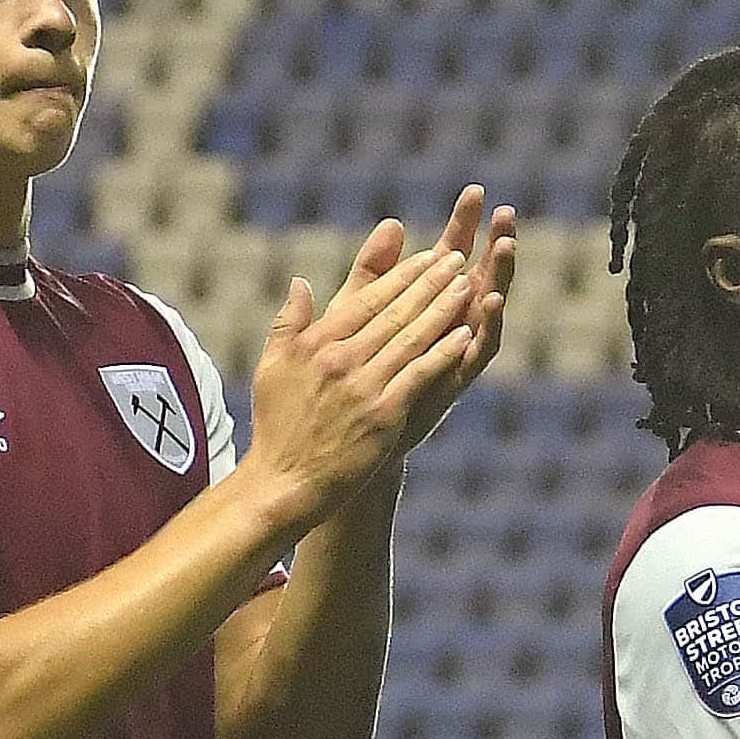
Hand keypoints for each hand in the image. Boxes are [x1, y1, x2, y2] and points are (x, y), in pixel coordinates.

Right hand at [247, 204, 500, 521]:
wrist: (284, 482)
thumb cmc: (277, 425)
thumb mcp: (272, 366)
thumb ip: (289, 322)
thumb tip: (301, 282)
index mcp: (317, 343)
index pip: (367, 299)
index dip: (401, 275)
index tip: (427, 256)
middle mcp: (341, 359)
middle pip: (394, 311)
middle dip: (429, 282)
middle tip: (456, 257)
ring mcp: (363, 387)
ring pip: (411, 338)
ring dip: (443, 309)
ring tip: (467, 285)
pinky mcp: (383, 415)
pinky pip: (420, 376)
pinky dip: (444, 354)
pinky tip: (466, 336)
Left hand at [370, 185, 517, 455]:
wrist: (348, 432)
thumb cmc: (352, 371)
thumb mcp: (356, 312)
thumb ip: (372, 271)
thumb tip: (394, 223)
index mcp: (425, 304)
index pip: (450, 255)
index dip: (463, 224)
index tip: (475, 192)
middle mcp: (448, 325)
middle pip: (479, 276)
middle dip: (494, 245)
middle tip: (506, 213)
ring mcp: (454, 353)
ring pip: (486, 311)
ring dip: (499, 279)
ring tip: (505, 248)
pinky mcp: (452, 380)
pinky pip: (477, 351)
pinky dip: (487, 326)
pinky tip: (491, 301)